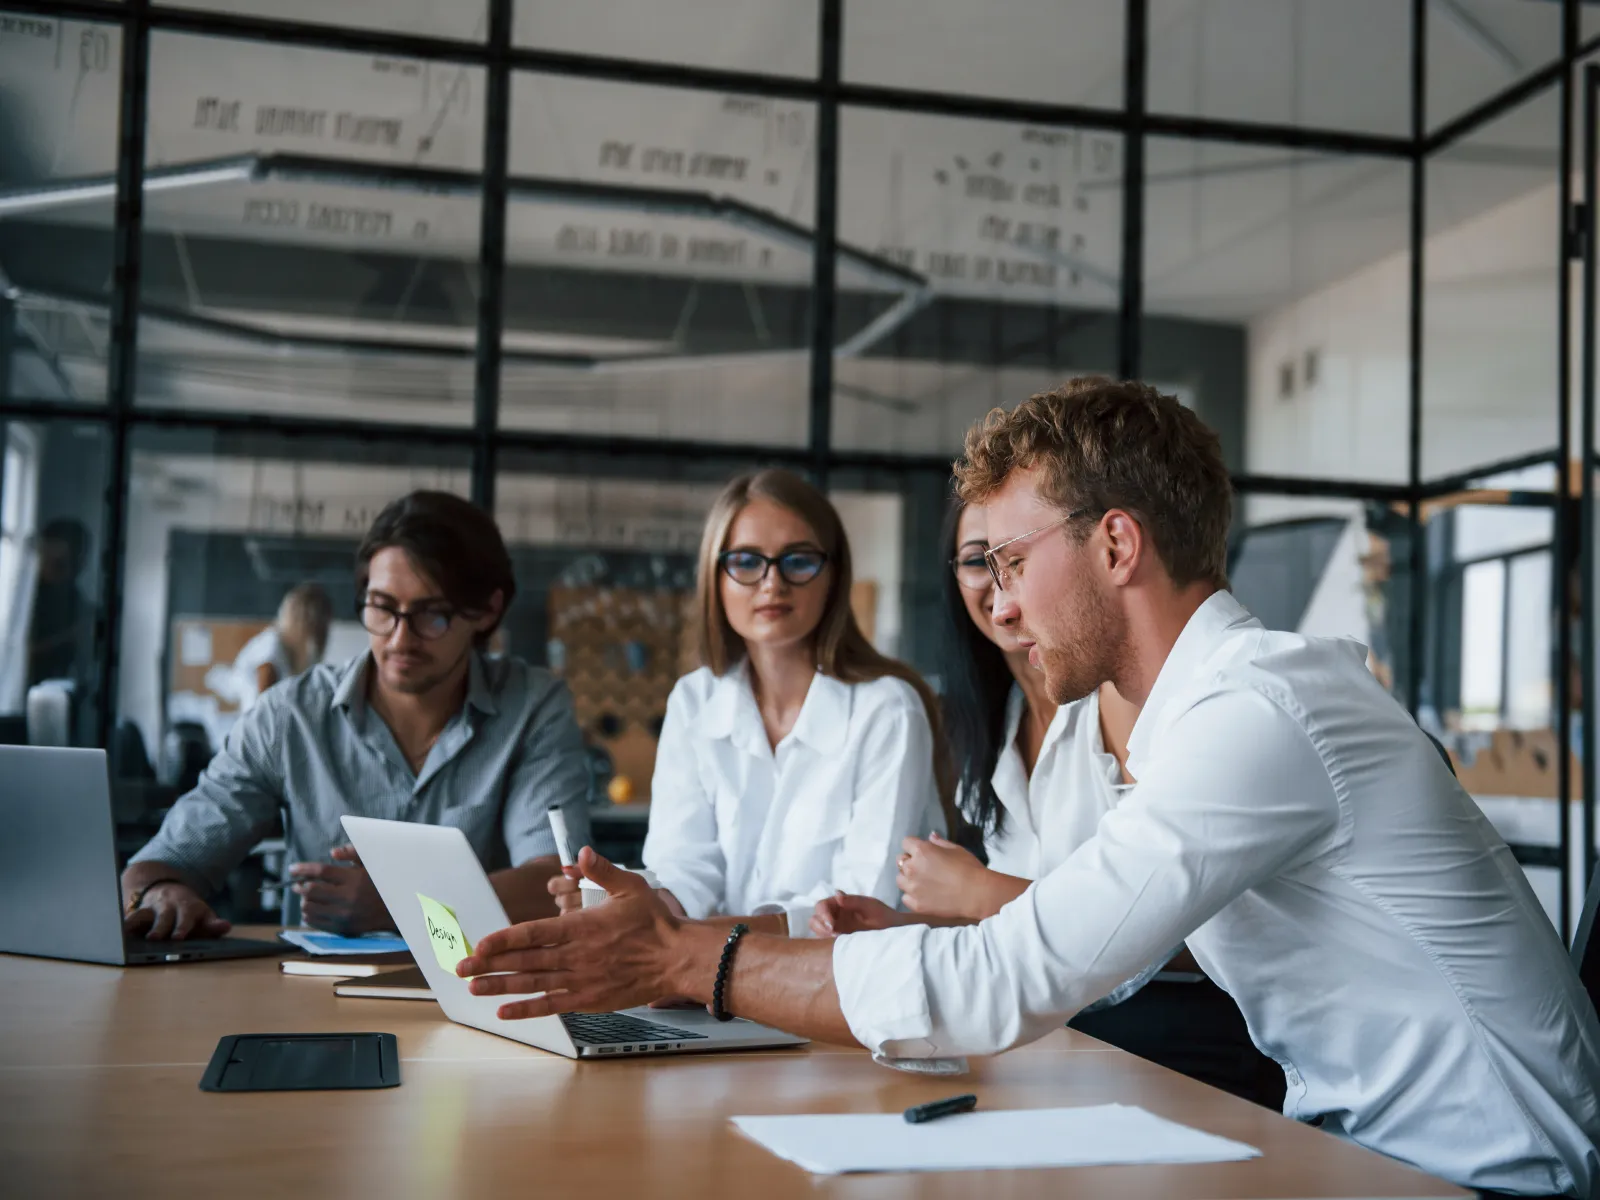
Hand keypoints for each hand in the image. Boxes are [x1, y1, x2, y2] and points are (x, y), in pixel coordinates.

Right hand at [122, 881, 231, 940]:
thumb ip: (213, 925)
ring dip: (137, 924)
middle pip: (164, 917)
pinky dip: (122, 925)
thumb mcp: (204, 916)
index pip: (186, 916)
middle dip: (160, 927)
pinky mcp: (137, 913)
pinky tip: (113, 934)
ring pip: (143, 915)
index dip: (182, 926)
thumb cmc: (190, 912)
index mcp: (188, 907)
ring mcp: (152, 908)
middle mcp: (169, 906)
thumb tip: (226, 927)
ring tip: (127, 935)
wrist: (169, 892)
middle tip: (155, 938)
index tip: (178, 937)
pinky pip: (128, 918)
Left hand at [289, 845, 390, 933]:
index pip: (322, 872)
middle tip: (298, 883)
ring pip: (309, 908)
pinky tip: (313, 908)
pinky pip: (315, 922)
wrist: (396, 911)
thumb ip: (353, 853)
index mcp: (355, 879)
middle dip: (299, 885)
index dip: (303, 869)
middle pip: (311, 890)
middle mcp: (348, 898)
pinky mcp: (343, 928)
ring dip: (304, 900)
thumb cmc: (381, 883)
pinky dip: (309, 914)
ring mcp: (345, 915)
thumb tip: (333, 853)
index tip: (292, 869)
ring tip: (308, 896)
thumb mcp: (372, 864)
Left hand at [458, 847, 690, 1020]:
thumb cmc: (655, 923)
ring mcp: (581, 979)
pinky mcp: (589, 998)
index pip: (532, 933)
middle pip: (525, 960)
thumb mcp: (630, 887)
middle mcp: (576, 955)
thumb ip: (602, 870)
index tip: (479, 944)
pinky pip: (552, 1005)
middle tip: (461, 968)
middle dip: (490, 964)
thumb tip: (581, 854)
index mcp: (582, 926)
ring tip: (474, 988)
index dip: (503, 940)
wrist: (677, 959)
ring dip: (501, 986)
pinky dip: (527, 1009)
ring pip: (533, 984)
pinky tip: (505, 1012)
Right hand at [810, 891, 910, 936]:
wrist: (895, 933)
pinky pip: (825, 941)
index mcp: (840, 904)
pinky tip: (837, 945)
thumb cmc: (884, 916)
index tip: (832, 924)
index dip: (822, 913)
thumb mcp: (870, 906)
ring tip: (835, 939)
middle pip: (816, 918)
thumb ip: (854, 901)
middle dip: (819, 925)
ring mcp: (836, 929)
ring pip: (818, 929)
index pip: (822, 905)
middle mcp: (835, 915)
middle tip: (833, 933)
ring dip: (821, 934)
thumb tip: (837, 895)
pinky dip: (826, 943)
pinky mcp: (839, 941)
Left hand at [897, 832, 987, 917]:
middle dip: (910, 861)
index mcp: (921, 851)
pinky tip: (925, 896)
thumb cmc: (969, 868)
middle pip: (900, 861)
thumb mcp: (956, 849)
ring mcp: (912, 887)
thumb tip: (930, 836)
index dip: (914, 846)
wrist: (977, 894)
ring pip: (900, 880)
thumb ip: (939, 842)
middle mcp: (912, 868)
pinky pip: (906, 897)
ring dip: (909, 879)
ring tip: (923, 883)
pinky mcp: (915, 904)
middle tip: (924, 868)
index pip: (906, 843)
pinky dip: (913, 896)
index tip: (922, 851)